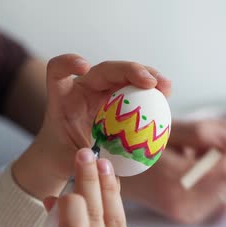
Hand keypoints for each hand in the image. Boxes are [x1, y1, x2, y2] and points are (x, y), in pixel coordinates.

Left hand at [13, 54, 169, 199]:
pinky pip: (136, 89)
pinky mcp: (119, 99)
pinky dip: (151, 90)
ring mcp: (103, 91)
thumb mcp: (67, 161)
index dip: (68, 63)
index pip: (58, 71)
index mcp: (63, 97)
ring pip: (125, 74)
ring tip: (165, 87)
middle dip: (129, 70)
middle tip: (150, 82)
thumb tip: (101, 163)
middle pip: (105, 69)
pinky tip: (166, 96)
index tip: (83, 67)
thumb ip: (81, 161)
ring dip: (147, 75)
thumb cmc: (62, 156)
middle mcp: (84, 88)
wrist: (69, 156)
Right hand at [43, 148, 153, 226]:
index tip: (70, 183)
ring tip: (104, 169)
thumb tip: (58, 199)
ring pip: (118, 221)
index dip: (73, 198)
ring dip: (110, 193)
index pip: (75, 222)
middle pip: (98, 214)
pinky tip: (110, 222)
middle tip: (89, 154)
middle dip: (92, 180)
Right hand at [122, 118, 225, 223]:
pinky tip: (208, 166)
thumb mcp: (167, 131)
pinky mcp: (189, 215)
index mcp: (178, 184)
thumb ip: (205, 133)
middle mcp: (186, 207)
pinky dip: (221, 179)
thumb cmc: (132, 146)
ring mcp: (188, 215)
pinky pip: (218, 196)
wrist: (110, 173)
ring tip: (219, 152)